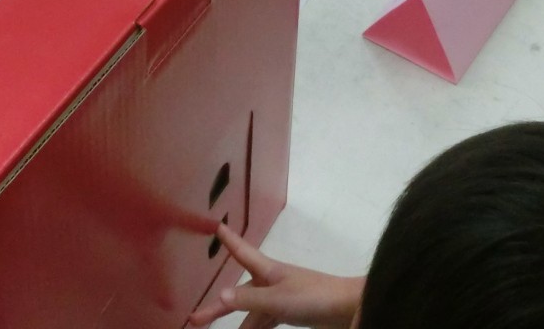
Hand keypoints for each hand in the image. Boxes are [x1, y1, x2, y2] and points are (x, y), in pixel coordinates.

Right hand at [187, 222, 361, 328]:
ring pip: (252, 312)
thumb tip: (220, 294)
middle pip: (240, 294)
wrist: (348, 308)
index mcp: (269, 271)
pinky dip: (256, 327)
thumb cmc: (313, 297)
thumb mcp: (278, 299)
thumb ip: (249, 299)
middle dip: (219, 306)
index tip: (217, 226)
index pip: (243, 252)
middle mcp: (273, 282)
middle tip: (195, 320)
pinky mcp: (292, 313)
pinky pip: (266, 321)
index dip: (229, 240)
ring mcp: (283, 298)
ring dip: (239, 324)